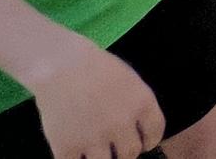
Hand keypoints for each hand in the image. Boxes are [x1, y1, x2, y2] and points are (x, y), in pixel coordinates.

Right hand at [28, 37, 164, 158]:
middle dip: (125, 152)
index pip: (155, 134)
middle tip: (117, 149)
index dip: (149, 141)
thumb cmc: (96, 67)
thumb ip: (137, 105)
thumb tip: (140, 130)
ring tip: (98, 152)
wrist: (60, 65)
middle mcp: (121, 124)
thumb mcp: (129, 80)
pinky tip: (76, 154)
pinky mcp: (67, 147)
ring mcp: (94, 138)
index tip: (143, 144)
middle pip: (131, 153)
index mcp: (142, 103)